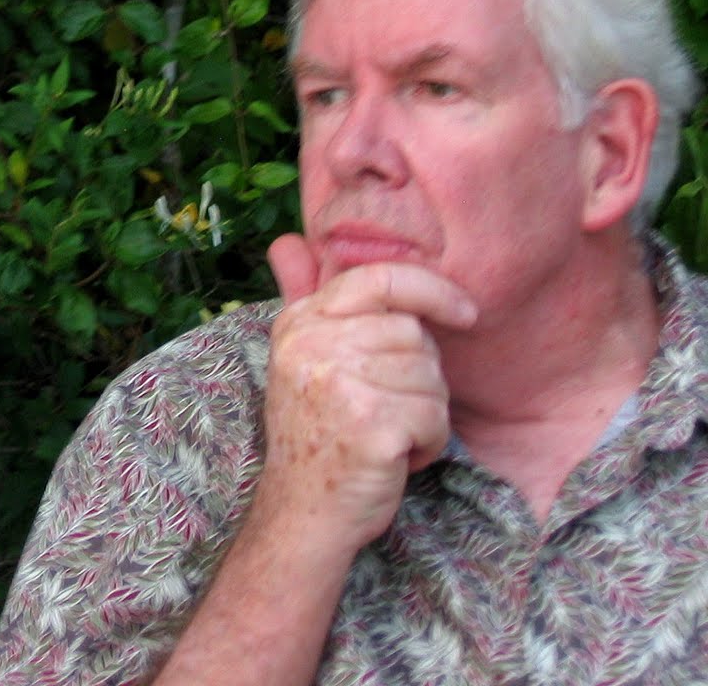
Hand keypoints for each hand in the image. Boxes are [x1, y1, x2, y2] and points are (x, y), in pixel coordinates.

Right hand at [254, 234, 477, 551]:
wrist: (302, 513)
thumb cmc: (316, 434)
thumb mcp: (302, 359)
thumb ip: (304, 299)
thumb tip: (288, 240)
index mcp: (299, 323)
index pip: (378, 279)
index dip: (431, 289)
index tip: (465, 312)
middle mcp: (313, 344)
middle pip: (414, 336)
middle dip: (419, 378)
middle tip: (385, 409)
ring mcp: (339, 382)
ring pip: (431, 378)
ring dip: (425, 415)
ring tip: (386, 435)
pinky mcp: (371, 423)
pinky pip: (435, 418)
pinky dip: (429, 445)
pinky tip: (395, 457)